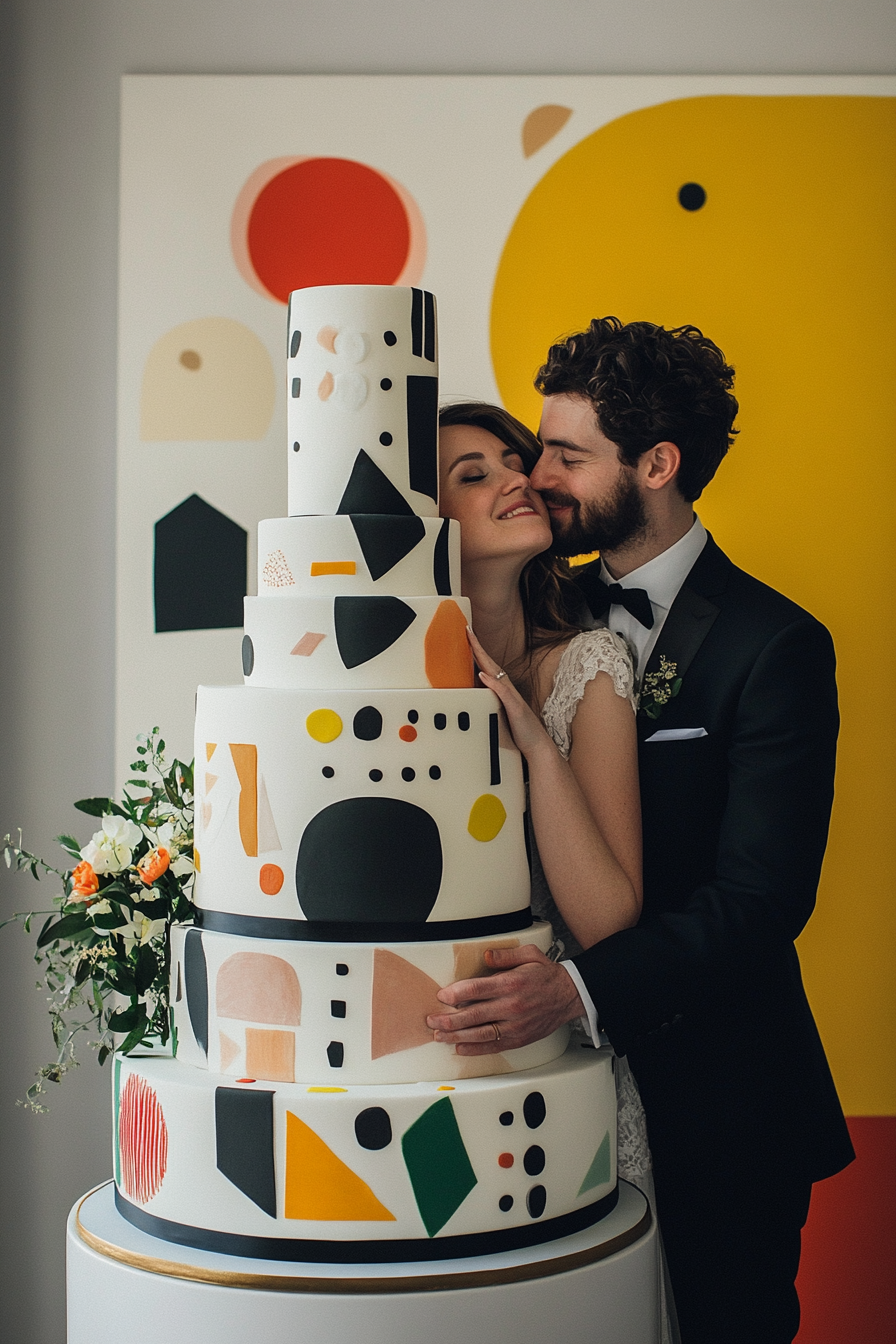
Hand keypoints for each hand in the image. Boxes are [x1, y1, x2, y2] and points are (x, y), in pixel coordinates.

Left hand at [426, 944, 584, 1053]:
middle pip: (473, 1015)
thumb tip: (486, 956)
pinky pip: (494, 1046)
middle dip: (449, 1019)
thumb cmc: (547, 976)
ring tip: (440, 1035)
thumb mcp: (529, 955)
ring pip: (480, 1034)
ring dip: (456, 1036)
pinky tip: (460, 1048)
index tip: (441, 996)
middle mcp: (511, 1007)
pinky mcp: (519, 1038)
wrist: (570, 996)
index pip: (476, 989)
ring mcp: (515, 1025)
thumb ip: (505, 955)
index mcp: (511, 984)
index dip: (456, 993)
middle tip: (432, 1019)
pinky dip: (475, 1049)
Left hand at [467, 627, 555, 761]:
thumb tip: (474, 695)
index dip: (475, 651)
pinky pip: (502, 692)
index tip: (466, 636)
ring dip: (483, 657)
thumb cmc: (518, 731)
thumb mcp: (497, 715)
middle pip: (489, 662)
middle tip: (466, 630)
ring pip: (495, 672)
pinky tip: (483, 674)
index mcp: (501, 690)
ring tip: (471, 642)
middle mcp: (506, 689)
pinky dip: (492, 682)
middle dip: (477, 646)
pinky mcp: (514, 707)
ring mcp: (511, 697)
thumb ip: (488, 703)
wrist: (536, 745)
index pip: (486, 666)